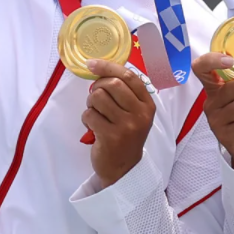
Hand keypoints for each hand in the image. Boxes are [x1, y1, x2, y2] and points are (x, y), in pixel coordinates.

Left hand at [81, 59, 155, 185]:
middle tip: (95, 100)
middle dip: (96, 88)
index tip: (92, 64)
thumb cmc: (125, 137)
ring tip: (95, 115)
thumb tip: (100, 69)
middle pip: (111, 84)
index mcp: (147, 105)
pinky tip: (93, 128)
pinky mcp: (110, 137)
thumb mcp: (134, 114)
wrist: (123, 170)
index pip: (129, 76)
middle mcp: (140, 114)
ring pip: (97, 97)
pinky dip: (86, 119)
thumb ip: (124, 93)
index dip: (108, 67)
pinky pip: (89, 114)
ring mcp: (126, 126)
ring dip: (90, 104)